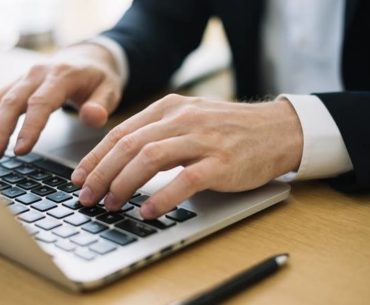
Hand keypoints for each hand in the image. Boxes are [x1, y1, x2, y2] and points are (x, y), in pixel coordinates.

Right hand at [0, 44, 121, 155]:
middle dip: (1, 128)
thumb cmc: (100, 78)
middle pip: (13, 100)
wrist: (89, 58)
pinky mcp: (20, 81)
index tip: (21, 150)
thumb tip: (92, 117)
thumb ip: (102, 105)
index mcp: (63, 75)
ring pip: (3, 98)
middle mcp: (40, 72)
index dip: (30, 127)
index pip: (41, 103)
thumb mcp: (111, 90)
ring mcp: (27, 75)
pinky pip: (1, 95)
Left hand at [72, 94, 302, 218]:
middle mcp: (183, 119)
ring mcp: (203, 139)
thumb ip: (159, 132)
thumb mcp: (190, 119)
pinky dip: (162, 197)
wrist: (276, 130)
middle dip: (102, 174)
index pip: (121, 132)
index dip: (96, 156)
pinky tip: (149, 210)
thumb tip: (123, 158)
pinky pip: (184, 180)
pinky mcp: (221, 162)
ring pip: (150, 159)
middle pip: (129, 145)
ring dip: (124, 184)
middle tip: (87, 196)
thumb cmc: (230, 128)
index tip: (81, 177)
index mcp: (171, 108)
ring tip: (112, 204)